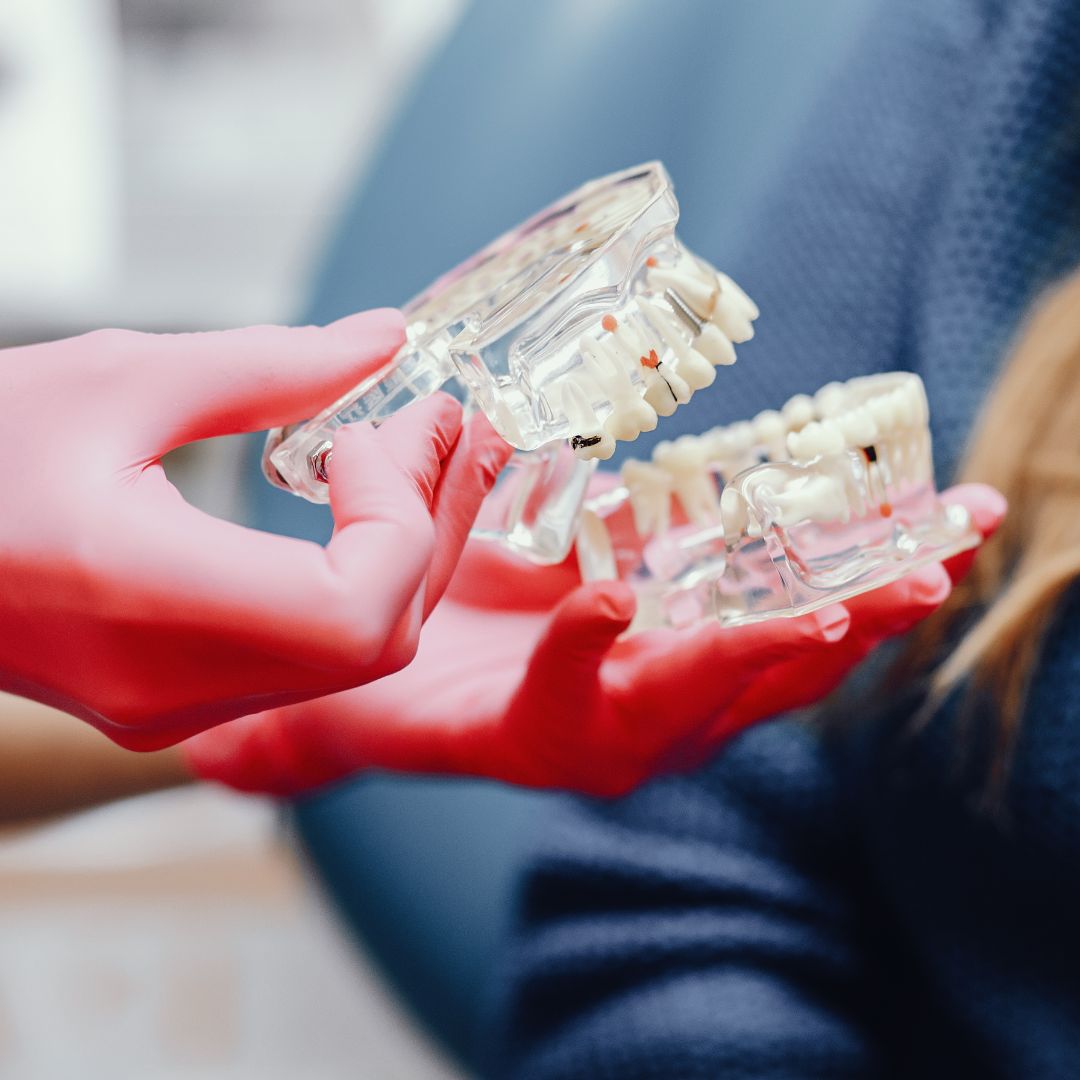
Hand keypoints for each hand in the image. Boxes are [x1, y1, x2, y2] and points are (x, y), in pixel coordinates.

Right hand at [0, 313, 511, 747]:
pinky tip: (361, 507)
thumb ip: (268, 366)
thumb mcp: (116, 377)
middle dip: (430, 528)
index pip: (357, 614)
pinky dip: (358, 580)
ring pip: (355, 658)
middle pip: (378, 641)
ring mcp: (177, 708)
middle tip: (443, 429)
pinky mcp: (178, 699)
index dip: (398, 521)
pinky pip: (309, 658)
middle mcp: (172, 686)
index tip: (368, 433)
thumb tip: (382, 339)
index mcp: (147, 604)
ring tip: (416, 454)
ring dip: (405, 553)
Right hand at [181, 483, 1003, 795]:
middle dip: (787, 647)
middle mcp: (629, 716)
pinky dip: (873, 569)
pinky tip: (940, 530)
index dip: (594, 662)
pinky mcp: (716, 627)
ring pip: (787, 653)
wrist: (465, 674)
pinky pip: (805, 604)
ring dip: (866, 606)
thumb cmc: (409, 689)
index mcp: (542, 734)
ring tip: (943, 556)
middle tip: (862, 599)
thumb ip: (298, 739)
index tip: (610, 600)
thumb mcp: (349, 713)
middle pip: (717, 692)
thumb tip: (225, 762)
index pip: (575, 711)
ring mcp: (687, 674)